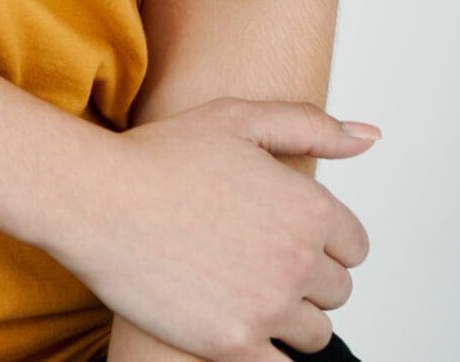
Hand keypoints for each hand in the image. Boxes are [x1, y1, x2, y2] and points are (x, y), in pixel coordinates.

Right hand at [48, 100, 374, 361]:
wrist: (90, 198)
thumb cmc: (154, 156)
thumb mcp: (233, 120)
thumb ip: (307, 125)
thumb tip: (369, 140)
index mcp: (310, 207)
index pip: (353, 248)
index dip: (316, 243)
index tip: (275, 237)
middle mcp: (300, 259)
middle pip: (336, 292)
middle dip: (301, 281)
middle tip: (248, 264)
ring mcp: (269, 304)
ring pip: (313, 332)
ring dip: (285, 318)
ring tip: (236, 293)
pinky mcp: (235, 342)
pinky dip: (262, 350)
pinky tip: (229, 323)